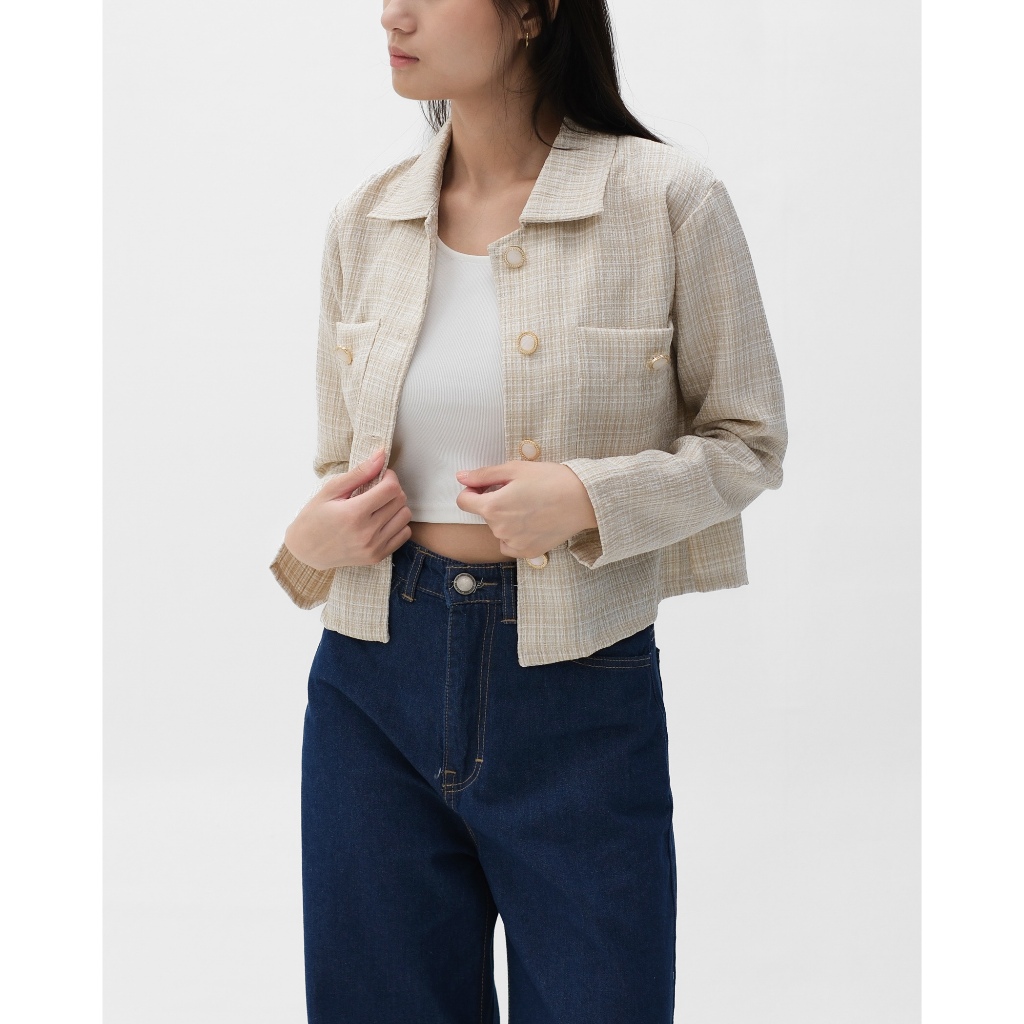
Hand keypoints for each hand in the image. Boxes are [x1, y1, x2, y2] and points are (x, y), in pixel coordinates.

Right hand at [283, 450, 411, 568]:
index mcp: (353, 513)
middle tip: (377, 490)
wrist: (306, 550)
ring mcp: (373, 547)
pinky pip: (404, 535)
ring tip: (379, 505)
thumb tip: (381, 455)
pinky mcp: (377, 556)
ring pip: (405, 516)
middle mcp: (366, 533)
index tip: (380, 476)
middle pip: (400, 501)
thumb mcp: (330, 490)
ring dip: (396, 506)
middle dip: (392, 489)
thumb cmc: (315, 517)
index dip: (389, 477)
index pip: (391, 489)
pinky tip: (382, 520)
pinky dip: (397, 524)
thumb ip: (359, 473)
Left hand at [455, 461, 597, 559]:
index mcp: (493, 507)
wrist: (583, 500)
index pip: (463, 501)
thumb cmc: (550, 480)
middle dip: (495, 503)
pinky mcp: (527, 552)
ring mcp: (513, 543)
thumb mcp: (514, 469)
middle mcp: (499, 529)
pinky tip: (532, 523)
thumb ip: (483, 475)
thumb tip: (461, 477)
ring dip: (506, 520)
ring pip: (498, 529)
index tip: (488, 486)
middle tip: (520, 493)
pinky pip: (510, 545)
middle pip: (485, 514)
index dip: (473, 490)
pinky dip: (515, 535)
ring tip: (531, 507)